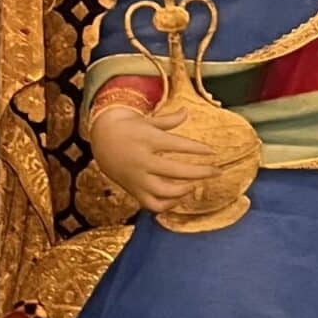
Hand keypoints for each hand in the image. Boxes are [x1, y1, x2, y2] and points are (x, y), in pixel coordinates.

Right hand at [90, 100, 223, 217]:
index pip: (177, 145)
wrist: (101, 140)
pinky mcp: (133, 190)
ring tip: (196, 184)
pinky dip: (168, 205)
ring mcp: (137, 178)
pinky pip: (153, 205)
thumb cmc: (128, 127)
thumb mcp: (147, 120)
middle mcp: (143, 160)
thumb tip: (187, 112)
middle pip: (177, 171)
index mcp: (148, 139)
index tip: (212, 151)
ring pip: (165, 192)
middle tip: (217, 171)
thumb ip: (168, 120)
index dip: (197, 149)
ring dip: (185, 190)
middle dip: (201, 172)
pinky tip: (179, 197)